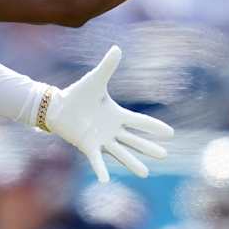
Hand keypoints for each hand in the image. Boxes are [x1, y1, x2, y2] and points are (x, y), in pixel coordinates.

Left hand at [45, 46, 173, 181]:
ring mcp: (101, 139)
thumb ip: (107, 66)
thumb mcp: (95, 80)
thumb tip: (117, 48)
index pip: (139, 122)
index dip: (154, 127)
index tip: (170, 133)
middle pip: (134, 140)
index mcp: (116, 115)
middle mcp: (112, 130)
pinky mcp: (87, 146)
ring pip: (120, 153)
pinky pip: (96, 160)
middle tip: (165, 155)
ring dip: (132, 163)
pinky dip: (101, 170)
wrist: (57, 106)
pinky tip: (105, 181)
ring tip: (145, 174)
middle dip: (148, 148)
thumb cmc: (77, 93)